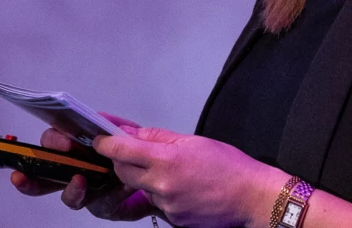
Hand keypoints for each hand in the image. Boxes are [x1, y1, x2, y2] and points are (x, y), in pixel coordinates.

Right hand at [10, 113, 158, 221]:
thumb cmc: (143, 153)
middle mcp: (79, 170)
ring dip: (73, 190)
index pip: (54, 143)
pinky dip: (109, 195)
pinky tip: (121, 186)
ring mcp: (90, 191)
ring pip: (69, 196)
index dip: (52, 142)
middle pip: (49, 173)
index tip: (63, 142)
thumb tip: (98, 117)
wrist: (167, 178)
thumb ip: (115, 124)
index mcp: (80, 147)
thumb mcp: (132, 131)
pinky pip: (100, 205)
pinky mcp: (105, 207)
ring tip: (81, 181)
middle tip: (54, 165)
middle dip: (40, 174)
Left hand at [93, 126, 281, 227]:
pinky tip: (180, 187)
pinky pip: (155, 204)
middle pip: (123, 171)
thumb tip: (131, 132)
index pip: (122, 150)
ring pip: (139, 189)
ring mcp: (167, 207)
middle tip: (131, 150)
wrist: (253, 199)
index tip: (98, 138)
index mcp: (167, 160)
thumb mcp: (194, 141)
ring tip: (167, 170)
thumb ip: (158, 138)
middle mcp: (163, 186)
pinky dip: (159, 193)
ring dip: (142, 178)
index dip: (106, 143)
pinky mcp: (173, 220)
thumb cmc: (229, 166)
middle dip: (121, 160)